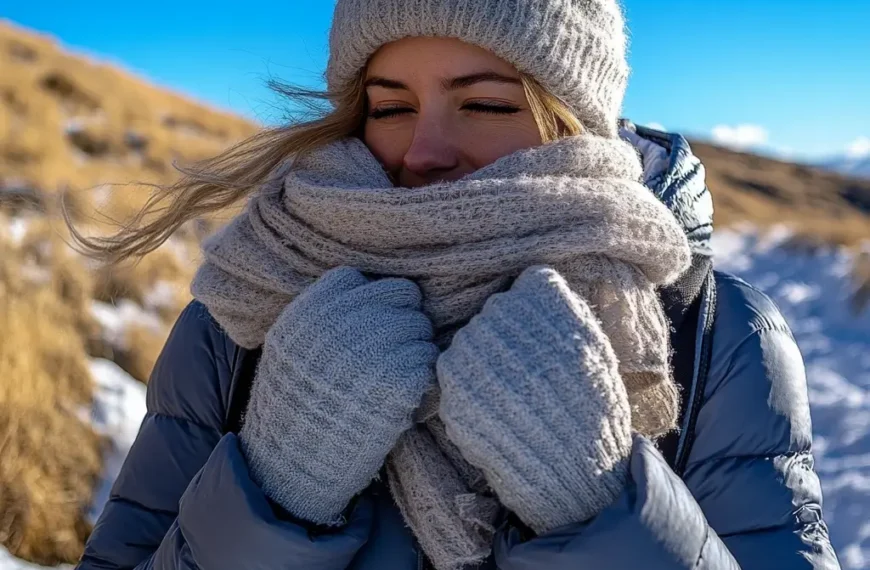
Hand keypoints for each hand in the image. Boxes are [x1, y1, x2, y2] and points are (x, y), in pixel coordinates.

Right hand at [240, 267, 438, 523]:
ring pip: (421, 327)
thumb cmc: (293, 407)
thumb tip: (365, 292)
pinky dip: (423, 379)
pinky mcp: (398, 378)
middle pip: (400, 294)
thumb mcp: (289, 348)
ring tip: (392, 379)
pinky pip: (429, 360)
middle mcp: (343, 320)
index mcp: (311, 309)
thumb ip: (322, 317)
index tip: (365, 327)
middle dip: (401, 319)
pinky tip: (402, 397)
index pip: (357, 279)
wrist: (292, 463)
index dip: (368, 301)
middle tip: (390, 352)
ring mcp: (373, 346)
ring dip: (414, 351)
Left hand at [438, 266, 631, 532]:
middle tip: (530, 373)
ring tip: (515, 396)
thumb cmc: (592, 404)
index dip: (537, 312)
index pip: (527, 286)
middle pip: (495, 314)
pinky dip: (473, 391)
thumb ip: (562, 308)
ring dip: (486, 364)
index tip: (547, 338)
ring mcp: (470, 349)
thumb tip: (533, 284)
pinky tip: (499, 411)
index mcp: (539, 297)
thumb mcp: (593, 344)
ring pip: (472, 342)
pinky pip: (456, 374)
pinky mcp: (451, 384)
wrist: (574, 466)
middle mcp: (499, 313)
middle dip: (509, 339)